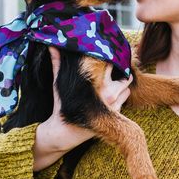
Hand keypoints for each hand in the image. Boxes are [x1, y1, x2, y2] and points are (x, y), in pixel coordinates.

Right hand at [32, 48, 132, 168]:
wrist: (64, 132)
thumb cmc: (61, 105)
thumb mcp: (59, 83)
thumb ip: (58, 64)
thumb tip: (51, 46)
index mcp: (95, 82)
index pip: (112, 63)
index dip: (112, 57)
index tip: (109, 54)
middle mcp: (107, 93)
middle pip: (125, 74)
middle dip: (120, 70)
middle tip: (114, 67)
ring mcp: (113, 104)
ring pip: (127, 86)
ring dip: (122, 82)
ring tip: (112, 80)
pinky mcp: (116, 113)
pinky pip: (125, 98)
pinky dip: (121, 94)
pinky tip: (110, 92)